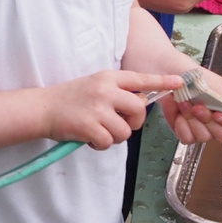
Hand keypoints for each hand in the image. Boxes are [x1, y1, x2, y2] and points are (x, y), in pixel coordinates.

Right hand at [44, 70, 182, 149]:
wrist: (42, 108)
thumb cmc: (69, 99)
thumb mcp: (95, 86)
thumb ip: (116, 92)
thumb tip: (140, 105)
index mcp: (107, 77)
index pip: (139, 79)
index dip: (160, 81)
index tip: (179, 82)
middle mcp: (105, 90)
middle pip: (139, 109)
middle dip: (134, 121)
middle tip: (118, 124)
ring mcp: (98, 108)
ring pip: (125, 131)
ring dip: (114, 137)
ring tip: (98, 131)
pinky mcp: (90, 126)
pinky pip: (109, 142)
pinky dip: (100, 145)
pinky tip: (89, 138)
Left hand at [159, 68, 221, 144]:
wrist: (173, 74)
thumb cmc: (198, 78)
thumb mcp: (220, 88)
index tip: (220, 113)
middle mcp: (219, 123)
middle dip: (209, 120)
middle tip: (199, 106)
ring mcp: (203, 129)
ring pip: (205, 138)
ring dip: (193, 120)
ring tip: (187, 104)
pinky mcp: (187, 132)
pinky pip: (188, 138)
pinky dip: (182, 125)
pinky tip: (181, 113)